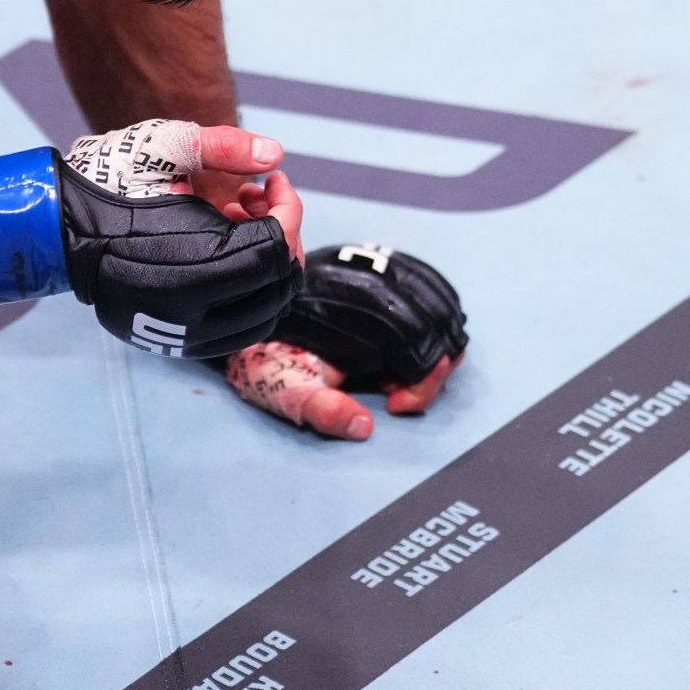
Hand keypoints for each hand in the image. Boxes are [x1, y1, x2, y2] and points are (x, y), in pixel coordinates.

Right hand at [54, 121, 303, 357]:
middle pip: (276, 287)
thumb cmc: (109, 181)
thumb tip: (274, 154)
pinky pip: (236, 326)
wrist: (58, 225)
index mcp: (187, 273)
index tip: (275, 183)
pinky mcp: (173, 342)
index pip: (272, 253)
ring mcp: (180, 337)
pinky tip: (228, 253)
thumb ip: (223, 147)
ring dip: (268, 267)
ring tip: (241, 223)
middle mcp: (186, 317)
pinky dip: (248, 291)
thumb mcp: (163, 148)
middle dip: (283, 237)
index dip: (289, 212)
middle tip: (261, 199)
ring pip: (263, 314)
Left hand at [225, 241, 467, 437]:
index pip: (429, 351)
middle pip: (443, 330)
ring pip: (443, 307)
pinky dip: (427, 321)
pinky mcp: (380, 263)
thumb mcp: (291, 390)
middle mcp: (379, 284)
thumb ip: (324, 411)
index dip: (423, 387)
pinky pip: (429, 288)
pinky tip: (397, 343)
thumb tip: (363, 427)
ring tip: (393, 366)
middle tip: (393, 388)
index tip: (394, 403)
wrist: (245, 313)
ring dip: (431, 345)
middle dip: (430, 370)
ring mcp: (382, 268)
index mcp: (364, 315)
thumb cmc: (272, 356)